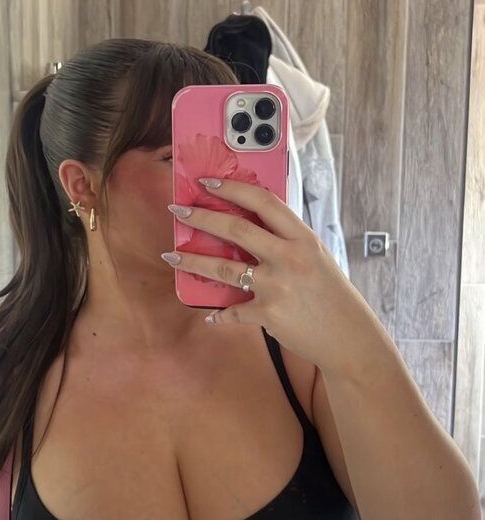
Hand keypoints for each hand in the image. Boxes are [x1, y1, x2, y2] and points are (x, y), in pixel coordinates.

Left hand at [163, 177, 376, 373]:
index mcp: (303, 238)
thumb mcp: (315, 258)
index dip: (233, 189)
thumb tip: (249, 226)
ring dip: (191, 262)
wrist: (348, 337)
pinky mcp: (268, 314)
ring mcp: (277, 286)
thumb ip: (286, 242)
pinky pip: (233, 311)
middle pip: (236, 230)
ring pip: (223, 268)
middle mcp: (289, 258)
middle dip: (201, 217)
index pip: (263, 202)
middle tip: (178, 210)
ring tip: (171, 256)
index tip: (208, 183)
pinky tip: (209, 313)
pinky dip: (219, 313)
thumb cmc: (330, 296)